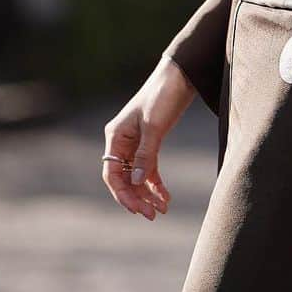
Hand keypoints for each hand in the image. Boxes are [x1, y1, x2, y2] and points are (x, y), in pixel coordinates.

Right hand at [101, 56, 197, 220]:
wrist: (180, 77)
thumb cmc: (162, 96)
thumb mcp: (154, 127)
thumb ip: (145, 155)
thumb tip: (136, 183)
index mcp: (115, 136)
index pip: (112, 173)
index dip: (122, 194)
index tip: (137, 210)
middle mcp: (122, 142)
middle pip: (124, 179)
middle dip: (137, 198)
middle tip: (152, 215)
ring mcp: (136, 144)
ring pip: (136, 177)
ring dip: (147, 194)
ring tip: (161, 210)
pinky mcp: (151, 143)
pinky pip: (149, 170)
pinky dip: (156, 185)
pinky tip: (165, 198)